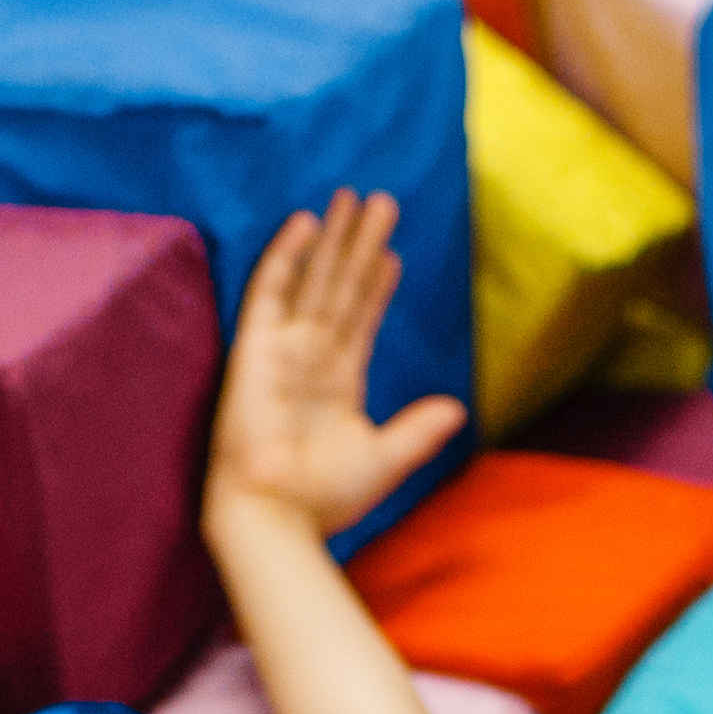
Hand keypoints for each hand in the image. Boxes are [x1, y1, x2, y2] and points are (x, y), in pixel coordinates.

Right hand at [205, 191, 466, 542]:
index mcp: (337, 384)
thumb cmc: (322, 498)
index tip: (392, 253)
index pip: (361, 321)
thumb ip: (418, 431)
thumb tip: (457, 409)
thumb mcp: (383, 459)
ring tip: (353, 196)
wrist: (278, 516)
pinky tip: (306, 221)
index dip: (377, 286)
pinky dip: (287, 255)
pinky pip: (270, 290)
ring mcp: (282, 349)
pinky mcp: (255, 347)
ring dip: (334, 238)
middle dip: (361, 245)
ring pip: (314, 279)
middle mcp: (310, 359)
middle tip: (382, 201)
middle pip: (340, 288)